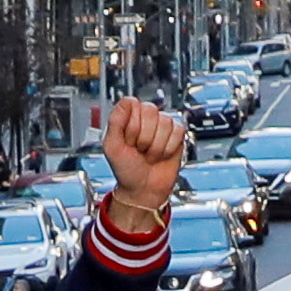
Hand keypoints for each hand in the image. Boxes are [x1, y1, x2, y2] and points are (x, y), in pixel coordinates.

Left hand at [96, 94, 188, 224]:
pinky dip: (169, 148)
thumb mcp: (112, 146)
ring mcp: (162, 125)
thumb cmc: (126, 169)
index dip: (131, 125)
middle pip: (151, 110)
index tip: (127, 141)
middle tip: (139, 149)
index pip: (133, 104)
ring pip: (165, 122)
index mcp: (128, 117)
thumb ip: (116, 121)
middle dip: (144, 136)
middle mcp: (146, 118)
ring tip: (149, 154)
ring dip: (156, 145)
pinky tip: (162, 155)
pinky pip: (178, 131)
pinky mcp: (177, 135)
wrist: (143, 189)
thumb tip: (127, 100)